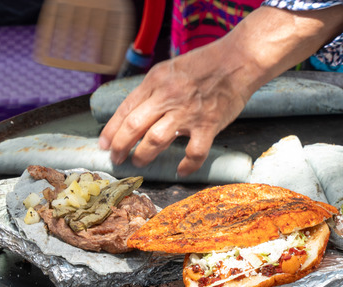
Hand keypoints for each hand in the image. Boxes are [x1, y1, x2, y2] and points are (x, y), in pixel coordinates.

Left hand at [99, 48, 250, 176]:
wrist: (238, 61)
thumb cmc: (206, 63)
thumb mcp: (170, 69)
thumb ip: (155, 90)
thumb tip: (140, 112)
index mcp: (156, 81)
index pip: (125, 109)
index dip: (111, 130)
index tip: (105, 144)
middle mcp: (167, 98)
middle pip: (133, 127)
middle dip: (120, 147)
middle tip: (116, 159)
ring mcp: (187, 113)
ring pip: (155, 141)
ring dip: (143, 156)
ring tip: (139, 162)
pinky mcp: (208, 126)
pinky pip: (194, 153)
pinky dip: (186, 165)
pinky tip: (181, 170)